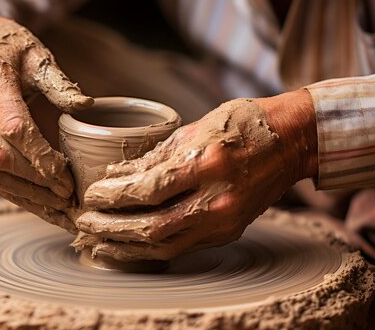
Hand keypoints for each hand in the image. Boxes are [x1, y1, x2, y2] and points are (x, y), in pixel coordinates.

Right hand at [0, 0, 92, 230]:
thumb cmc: (8, 48)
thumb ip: (58, 82)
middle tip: (68, 195)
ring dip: (23, 196)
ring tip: (56, 208)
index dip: (41, 156)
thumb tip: (86, 108)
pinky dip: (9, 193)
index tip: (66, 175)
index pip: (14, 128)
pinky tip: (35, 201)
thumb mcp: (36, 53)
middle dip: (36, 182)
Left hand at [74, 91, 316, 260]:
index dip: (114, 196)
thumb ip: (154, 156)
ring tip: (97, 243)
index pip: (149, 190)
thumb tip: (115, 174)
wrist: (290, 141)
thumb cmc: (241, 125)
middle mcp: (218, 199)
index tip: (91, 195)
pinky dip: (151, 249)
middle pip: (153, 227)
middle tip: (85, 223)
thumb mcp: (194, 129)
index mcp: (207, 164)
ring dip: (126, 247)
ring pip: (165, 246)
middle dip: (112, 228)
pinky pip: (182, 247)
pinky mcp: (228, 232)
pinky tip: (128, 247)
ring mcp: (226, 221)